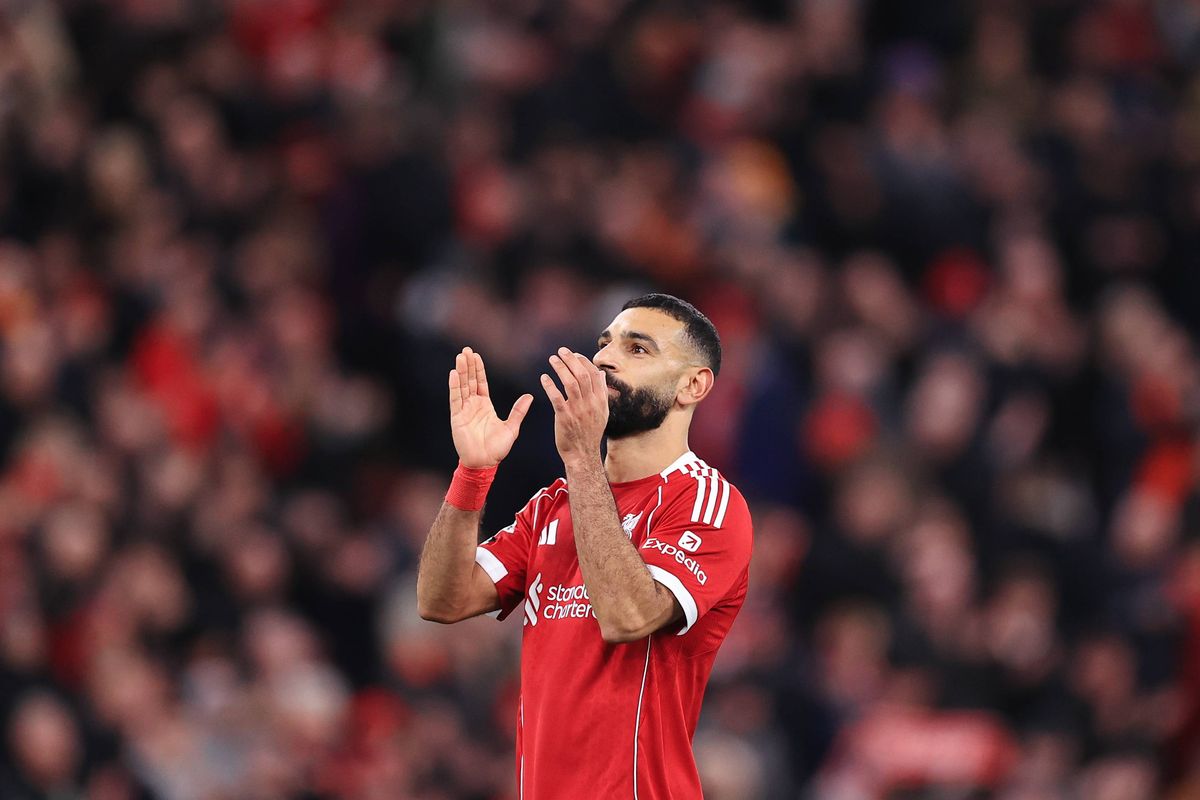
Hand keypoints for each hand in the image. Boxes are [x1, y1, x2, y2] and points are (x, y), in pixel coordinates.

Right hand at [449, 347, 533, 467]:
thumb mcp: (512, 427)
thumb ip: (518, 411)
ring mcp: (464, 410)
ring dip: (461, 371)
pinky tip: (454, 373)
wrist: (485, 463)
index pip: (481, 383)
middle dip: (469, 365)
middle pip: (470, 381)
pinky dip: (455, 386)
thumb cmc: (497, 449)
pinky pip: (456, 399)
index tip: (477, 355)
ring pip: (462, 386)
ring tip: (460, 356)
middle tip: (466, 349)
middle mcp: (473, 405)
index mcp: (485, 406)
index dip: (479, 369)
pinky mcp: (457, 417)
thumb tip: (529, 396)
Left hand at [541, 347, 608, 463]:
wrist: (583, 454)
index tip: (574, 354)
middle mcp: (591, 403)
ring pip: (570, 383)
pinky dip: (550, 385)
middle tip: (561, 351)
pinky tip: (544, 378)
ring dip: (560, 368)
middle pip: (582, 375)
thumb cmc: (590, 432)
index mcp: (600, 400)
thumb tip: (601, 374)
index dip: (583, 361)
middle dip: (571, 359)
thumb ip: (602, 392)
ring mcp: (578, 410)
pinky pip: (556, 397)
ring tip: (552, 359)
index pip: (594, 374)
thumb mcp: (602, 412)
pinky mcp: (565, 417)